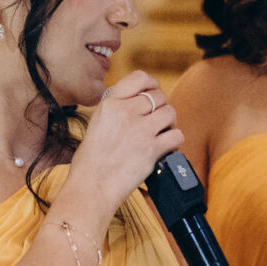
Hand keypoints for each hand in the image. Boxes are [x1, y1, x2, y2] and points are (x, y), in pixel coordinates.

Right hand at [66, 71, 182, 215]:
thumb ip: (116, 111)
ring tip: (162, 134)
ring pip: (170, 112)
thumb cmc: (90, 163)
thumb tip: (137, 105)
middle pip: (159, 96)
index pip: (140, 78)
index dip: (152, 84)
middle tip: (157, 122)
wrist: (91, 187)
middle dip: (161, 108)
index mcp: (110, 104)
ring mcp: (140, 129)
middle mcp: (125, 112)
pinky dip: (175, 142)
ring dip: (170, 123)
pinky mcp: (152, 149)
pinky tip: (166, 149)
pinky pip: (176, 135)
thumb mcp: (96, 125)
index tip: (153, 92)